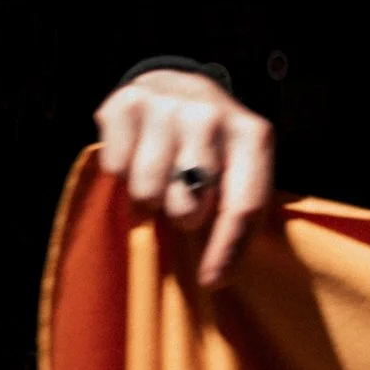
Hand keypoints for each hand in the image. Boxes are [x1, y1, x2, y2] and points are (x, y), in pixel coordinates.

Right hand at [93, 69, 275, 290]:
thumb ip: (236, 216)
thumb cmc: (216, 151)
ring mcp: (168, 105)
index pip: (242, 207)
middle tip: (182, 204)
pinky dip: (123, 174)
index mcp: (253, 137)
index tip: (212, 281)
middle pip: (188, 204)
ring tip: (161, 183)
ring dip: (151, 199)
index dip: (226, 251)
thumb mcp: (241, 176)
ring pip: (147, 190)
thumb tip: (213, 278)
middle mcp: (212, 116)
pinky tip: (138, 157)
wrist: (178, 88)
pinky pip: (116, 168)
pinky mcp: (127, 102)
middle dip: (183, 217)